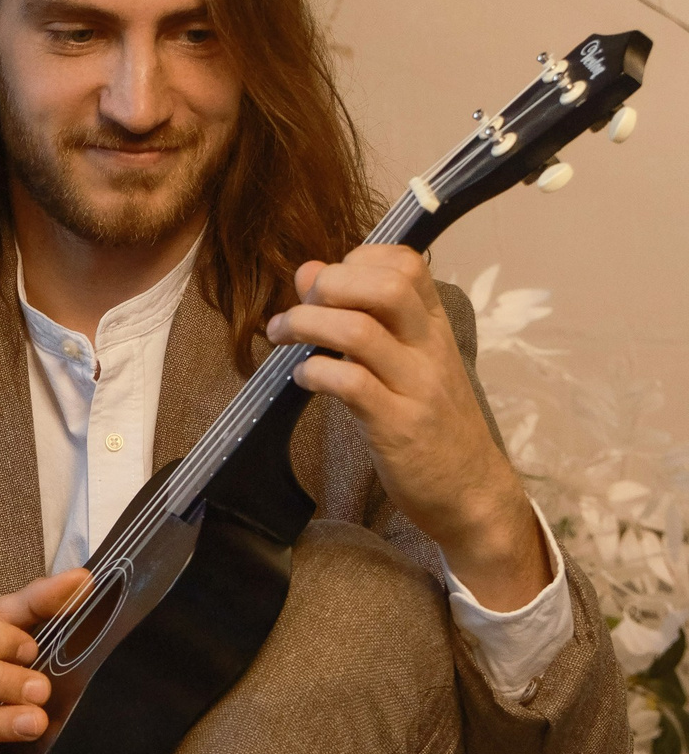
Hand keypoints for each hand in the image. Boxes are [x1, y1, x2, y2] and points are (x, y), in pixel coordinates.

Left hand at [265, 246, 549, 607]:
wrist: (473, 492)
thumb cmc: (433, 424)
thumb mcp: (407, 364)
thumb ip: (363, 318)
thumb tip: (308, 272)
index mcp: (435, 327)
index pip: (406, 264)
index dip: (358, 260)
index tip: (328, 283)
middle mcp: (431, 348)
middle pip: (387, 286)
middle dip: (331, 284)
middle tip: (299, 304)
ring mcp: (417, 387)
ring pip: (361, 332)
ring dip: (307, 324)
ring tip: (281, 335)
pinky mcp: (399, 427)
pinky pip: (353, 385)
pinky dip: (316, 372)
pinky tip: (302, 378)